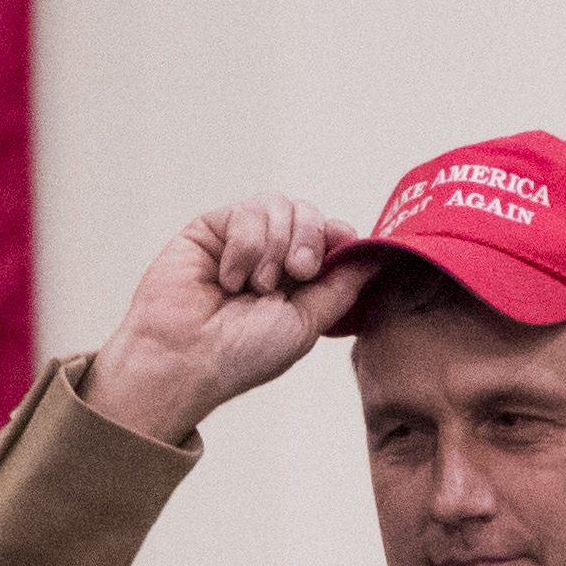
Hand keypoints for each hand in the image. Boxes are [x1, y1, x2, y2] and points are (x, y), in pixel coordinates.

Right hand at [80, 194, 374, 445]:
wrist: (185, 359)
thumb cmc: (240, 355)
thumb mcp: (306, 325)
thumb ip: (342, 287)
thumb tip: (379, 255)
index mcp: (297, 282)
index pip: (331, 236)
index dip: (338, 236)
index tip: (339, 249)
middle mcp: (271, 257)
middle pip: (309, 214)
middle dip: (308, 239)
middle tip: (296, 273)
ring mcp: (241, 240)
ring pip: (280, 206)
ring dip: (274, 246)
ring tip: (254, 285)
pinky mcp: (212, 228)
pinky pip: (247, 211)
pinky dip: (245, 245)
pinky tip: (229, 277)